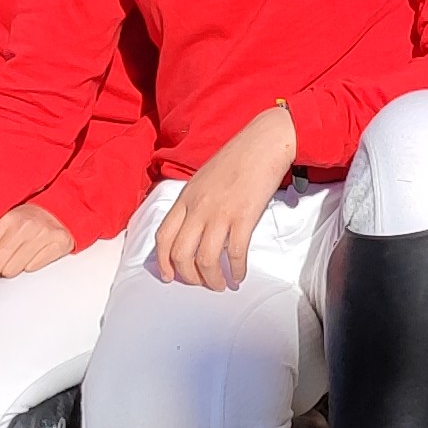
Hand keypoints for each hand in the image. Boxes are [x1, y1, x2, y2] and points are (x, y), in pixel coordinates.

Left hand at [0, 201, 72, 287]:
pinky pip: (33, 268)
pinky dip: (30, 268)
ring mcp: (41, 235)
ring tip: (15, 264)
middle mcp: (22, 226)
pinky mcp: (57, 243)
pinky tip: (31, 260)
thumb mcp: (7, 224)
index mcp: (5, 221)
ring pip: (12, 271)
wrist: (60, 210)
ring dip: (11, 272)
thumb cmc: (28, 221)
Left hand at [154, 108, 297, 291]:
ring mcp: (220, 212)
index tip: (170, 276)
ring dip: (212, 279)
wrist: (264, 142)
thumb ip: (194, 203)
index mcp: (186, 197)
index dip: (164, 262)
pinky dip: (236, 270)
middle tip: (201, 283)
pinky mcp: (244, 216)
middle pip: (181, 253)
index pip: (163, 237)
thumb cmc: (237, 157)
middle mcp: (198, 207)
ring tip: (221, 284)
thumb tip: (194, 230)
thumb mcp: (203, 178)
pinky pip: (235, 253)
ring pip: (206, 259)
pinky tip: (239, 275)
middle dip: (189, 276)